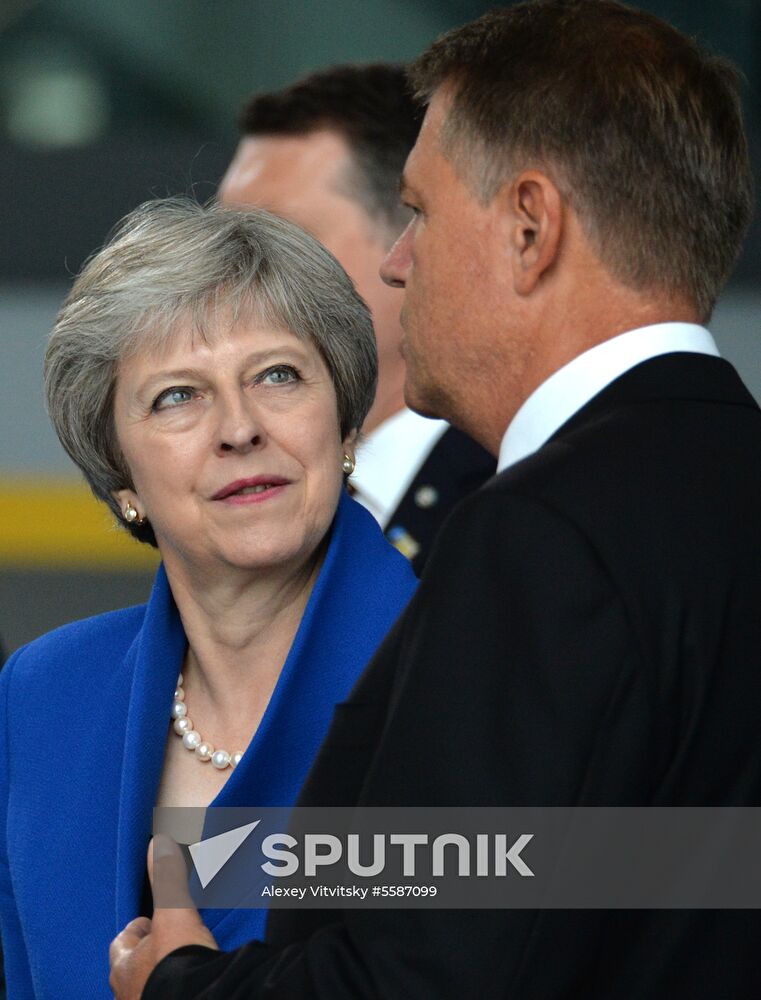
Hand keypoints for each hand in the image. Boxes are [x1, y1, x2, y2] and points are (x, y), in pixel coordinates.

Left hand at [109, 834, 217, 999]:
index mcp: (123, 968)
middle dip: (148, 953)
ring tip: (180, 961)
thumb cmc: (176, 963)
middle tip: (166, 940)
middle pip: (133, 968)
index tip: (149, 920)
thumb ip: (166, 878)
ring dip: (159, 973)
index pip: (121, 944)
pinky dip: (173, 988)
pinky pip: (165, 995)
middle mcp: (128, 992)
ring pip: (147, 985)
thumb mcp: (174, 912)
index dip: (136, 929)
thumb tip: (158, 844)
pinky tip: (188, 981)